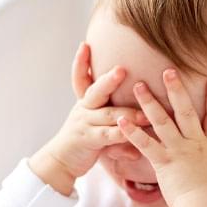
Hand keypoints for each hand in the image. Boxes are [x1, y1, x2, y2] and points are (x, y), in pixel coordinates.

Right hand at [28, 42, 146, 195]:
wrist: (61, 161)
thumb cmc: (83, 141)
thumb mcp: (96, 126)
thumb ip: (115, 122)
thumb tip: (131, 115)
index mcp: (85, 102)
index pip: (80, 78)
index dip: (81, 63)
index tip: (84, 45)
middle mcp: (83, 110)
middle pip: (96, 91)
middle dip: (109, 80)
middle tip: (122, 69)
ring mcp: (84, 124)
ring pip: (108, 115)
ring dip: (128, 113)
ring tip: (144, 113)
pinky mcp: (88, 140)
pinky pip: (108, 136)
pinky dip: (122, 135)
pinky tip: (133, 135)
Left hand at [118, 70, 206, 206]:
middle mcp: (195, 143)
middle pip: (185, 111)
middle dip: (176, 89)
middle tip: (168, 70)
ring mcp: (178, 151)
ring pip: (162, 121)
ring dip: (149, 103)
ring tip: (138, 86)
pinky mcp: (163, 162)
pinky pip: (145, 144)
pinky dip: (132, 132)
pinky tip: (120, 120)